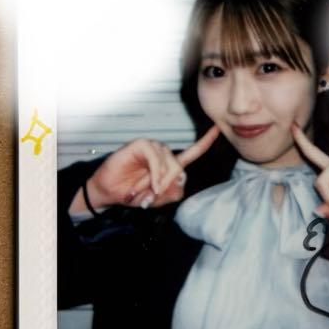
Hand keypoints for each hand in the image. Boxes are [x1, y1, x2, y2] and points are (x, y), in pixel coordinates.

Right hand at [79, 125, 220, 211]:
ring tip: (149, 189)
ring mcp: (152, 148)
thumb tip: (180, 180)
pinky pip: (155, 157)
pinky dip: (155, 172)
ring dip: (160, 180)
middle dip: (169, 183)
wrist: (110, 193)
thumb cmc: (134, 194)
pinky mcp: (140, 145)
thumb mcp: (158, 199)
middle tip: (156, 193)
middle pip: (180, 165)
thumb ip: (173, 193)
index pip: (193, 151)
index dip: (206, 140)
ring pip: (169, 162)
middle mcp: (163, 153)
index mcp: (170, 164)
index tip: (218, 129)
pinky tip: (151, 183)